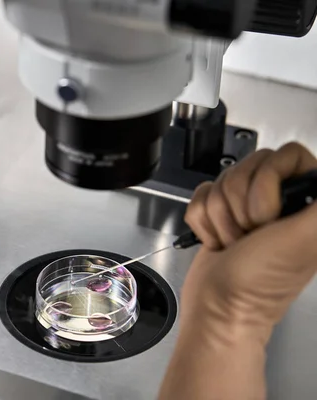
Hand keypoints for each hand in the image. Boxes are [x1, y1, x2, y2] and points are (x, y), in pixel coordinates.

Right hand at [159, 143, 316, 399]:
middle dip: (239, 204)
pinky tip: (218, 241)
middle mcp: (280, 200)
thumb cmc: (258, 283)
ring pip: (222, 180)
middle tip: (251, 234)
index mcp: (307, 201)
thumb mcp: (304, 241)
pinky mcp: (220, 213)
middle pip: (247, 165)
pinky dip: (202, 221)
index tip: (267, 217)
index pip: (287, 155)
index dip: (267, 182)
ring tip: (235, 242)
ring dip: (220, 217)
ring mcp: (248, 207)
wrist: (217, 308)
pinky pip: (201, 193)